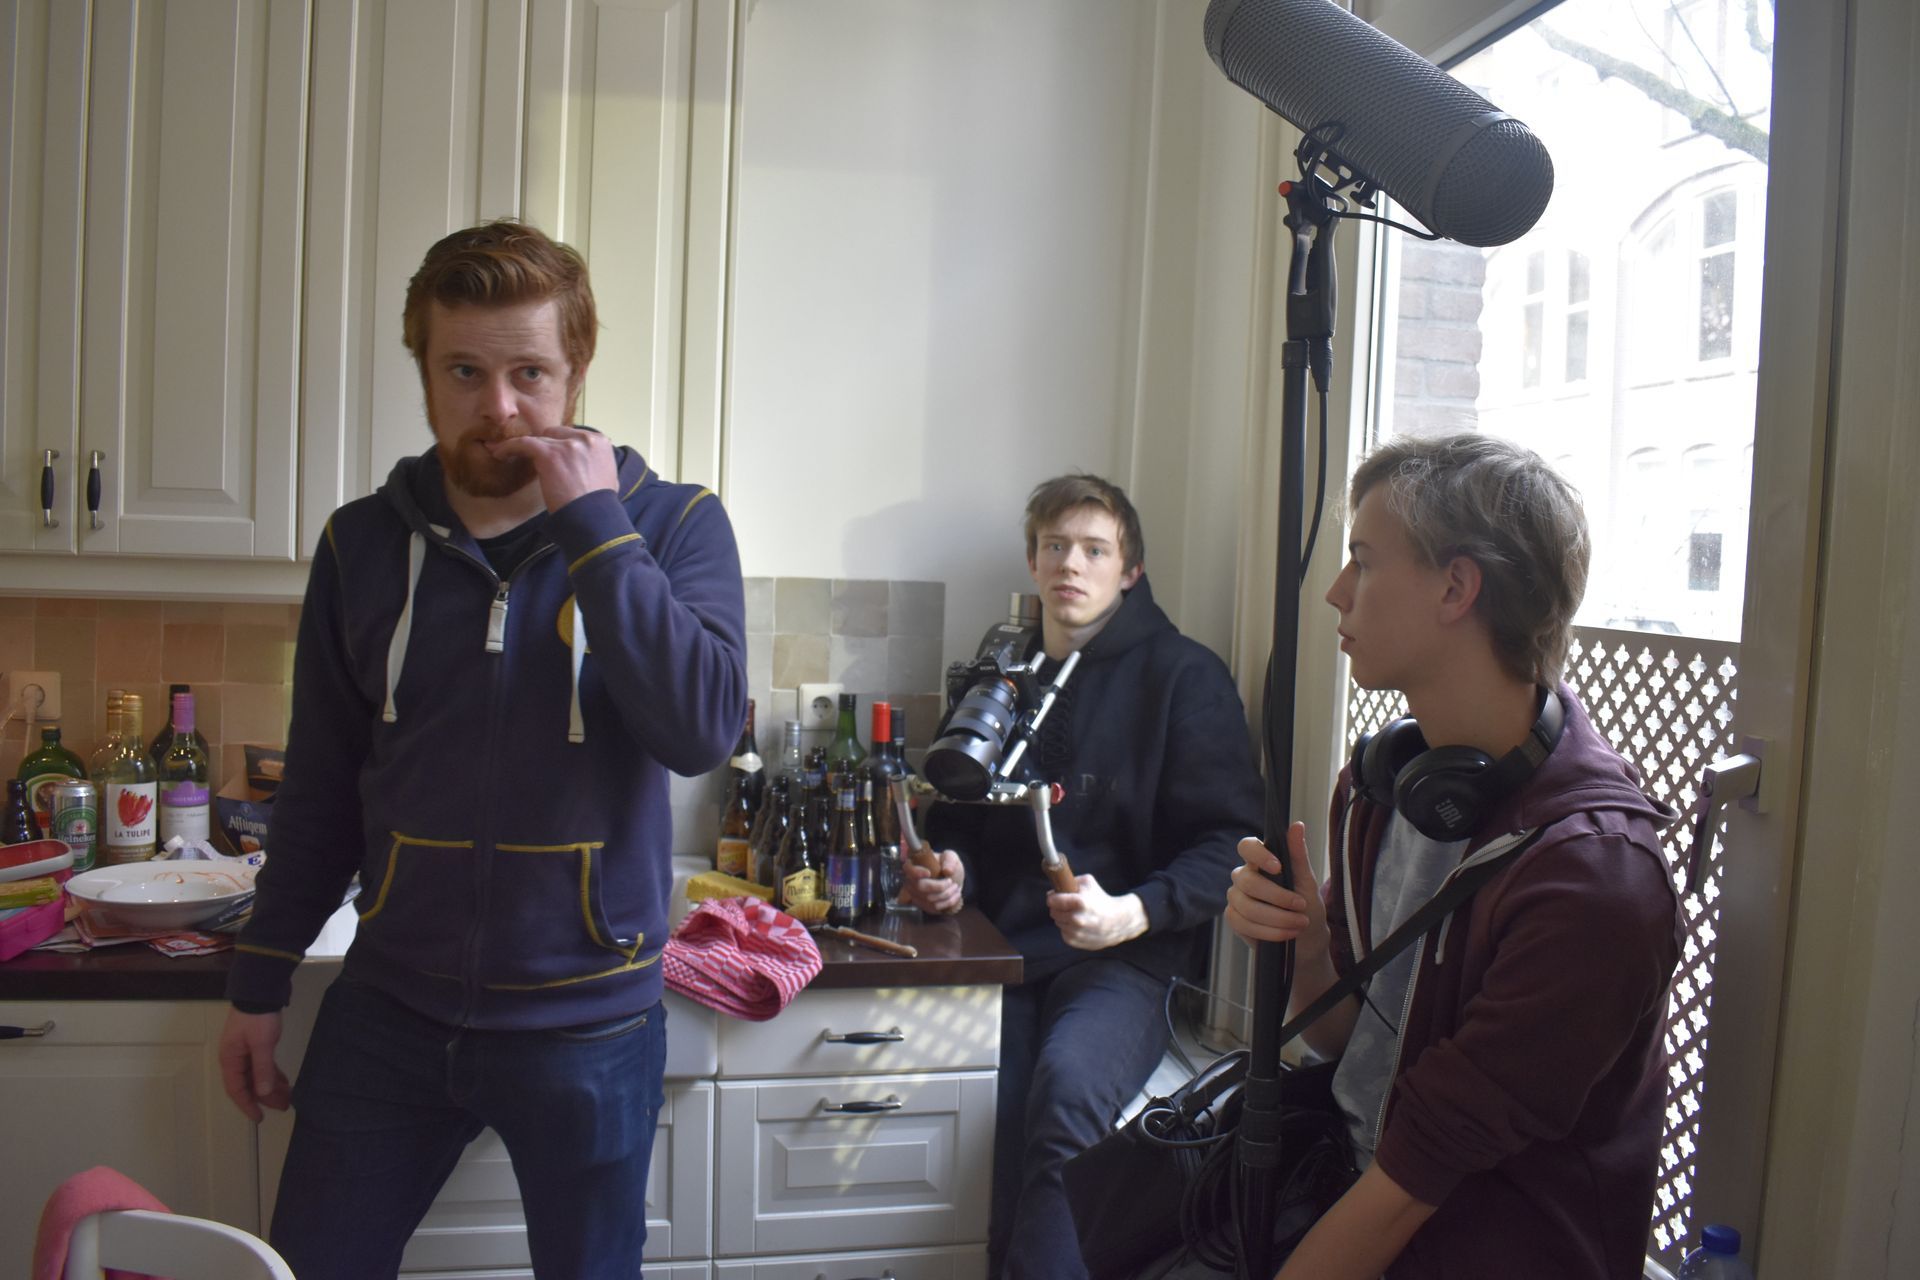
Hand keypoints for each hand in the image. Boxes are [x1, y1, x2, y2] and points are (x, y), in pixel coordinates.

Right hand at [218, 1008, 289, 1122]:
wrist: (260, 991)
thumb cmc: (258, 1018)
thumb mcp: (262, 1044)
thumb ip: (263, 1069)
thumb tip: (263, 1093)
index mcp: (230, 1059)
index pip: (237, 1089)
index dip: (247, 1105)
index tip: (259, 1117)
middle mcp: (235, 1058)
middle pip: (248, 1084)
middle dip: (264, 1097)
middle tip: (282, 1106)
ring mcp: (246, 1052)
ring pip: (257, 1076)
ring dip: (270, 1087)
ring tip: (287, 1097)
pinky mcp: (257, 1046)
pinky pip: (263, 1066)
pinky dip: (273, 1075)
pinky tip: (284, 1083)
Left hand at [487, 424, 618, 510]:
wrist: (593, 518)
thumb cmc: (599, 506)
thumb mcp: (607, 477)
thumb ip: (595, 463)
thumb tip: (584, 465)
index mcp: (601, 442)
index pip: (573, 435)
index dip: (561, 445)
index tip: (551, 454)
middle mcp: (586, 438)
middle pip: (557, 433)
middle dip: (547, 445)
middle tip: (535, 459)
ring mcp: (568, 445)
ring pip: (540, 438)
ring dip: (528, 447)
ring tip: (508, 453)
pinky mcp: (550, 454)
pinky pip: (524, 443)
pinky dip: (509, 447)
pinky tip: (498, 453)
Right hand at [902, 849, 964, 913]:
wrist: (951, 879)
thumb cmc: (947, 865)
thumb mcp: (951, 857)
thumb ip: (950, 860)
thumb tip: (947, 871)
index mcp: (915, 865)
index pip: (908, 869)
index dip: (916, 872)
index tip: (928, 873)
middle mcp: (911, 881)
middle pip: (920, 887)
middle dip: (940, 886)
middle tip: (951, 881)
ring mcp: (915, 895)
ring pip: (929, 899)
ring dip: (947, 894)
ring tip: (955, 887)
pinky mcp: (922, 905)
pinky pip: (934, 908)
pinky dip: (948, 902)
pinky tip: (955, 895)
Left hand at [1048, 875, 1148, 949]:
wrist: (1118, 922)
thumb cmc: (1102, 899)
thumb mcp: (1089, 883)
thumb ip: (1070, 881)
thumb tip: (1054, 889)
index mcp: (1080, 903)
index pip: (1052, 901)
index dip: (1052, 897)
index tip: (1055, 896)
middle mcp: (1077, 919)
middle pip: (1053, 912)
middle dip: (1057, 908)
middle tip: (1066, 905)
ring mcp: (1076, 932)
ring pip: (1058, 922)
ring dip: (1063, 918)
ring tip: (1076, 915)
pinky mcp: (1076, 942)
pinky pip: (1063, 933)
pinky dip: (1068, 929)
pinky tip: (1078, 925)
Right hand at [1225, 822, 1328, 960]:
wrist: (1306, 941)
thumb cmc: (1307, 908)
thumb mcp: (1307, 882)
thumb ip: (1298, 855)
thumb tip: (1296, 825)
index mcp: (1260, 861)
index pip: (1246, 846)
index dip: (1258, 854)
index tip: (1278, 867)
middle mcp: (1244, 877)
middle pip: (1247, 880)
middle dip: (1277, 897)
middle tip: (1301, 906)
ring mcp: (1237, 898)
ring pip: (1246, 905)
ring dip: (1277, 918)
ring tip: (1299, 923)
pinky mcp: (1235, 919)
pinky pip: (1243, 923)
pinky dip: (1269, 931)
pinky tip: (1286, 934)